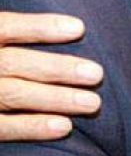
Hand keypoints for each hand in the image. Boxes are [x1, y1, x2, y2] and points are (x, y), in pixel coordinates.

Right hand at [0, 12, 102, 140]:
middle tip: (96, 74)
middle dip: (57, 68)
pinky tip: (65, 126)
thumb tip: (74, 29)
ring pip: (13, 94)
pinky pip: (3, 128)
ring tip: (92, 103)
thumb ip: (15, 40)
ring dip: (56, 98)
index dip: (39, 27)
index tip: (79, 28)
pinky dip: (33, 126)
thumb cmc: (1, 72)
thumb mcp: (1, 51)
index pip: (6, 27)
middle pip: (13, 63)